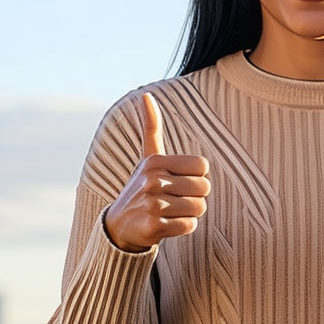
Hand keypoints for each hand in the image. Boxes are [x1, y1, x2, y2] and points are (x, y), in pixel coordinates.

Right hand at [103, 93, 209, 252]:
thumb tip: (146, 95)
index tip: (179, 181)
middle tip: (176, 200)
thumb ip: (151, 127)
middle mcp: (152, 180)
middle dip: (195, 197)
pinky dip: (183, 227)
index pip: (203, 166)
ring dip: (190, 213)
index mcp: (155, 161)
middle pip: (204, 188)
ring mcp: (152, 204)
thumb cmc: (142, 188)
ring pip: (199, 208)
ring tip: (171, 212)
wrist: (120, 226)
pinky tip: (168, 224)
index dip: (196, 177)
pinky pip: (190, 226)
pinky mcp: (153, 226)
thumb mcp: (147, 157)